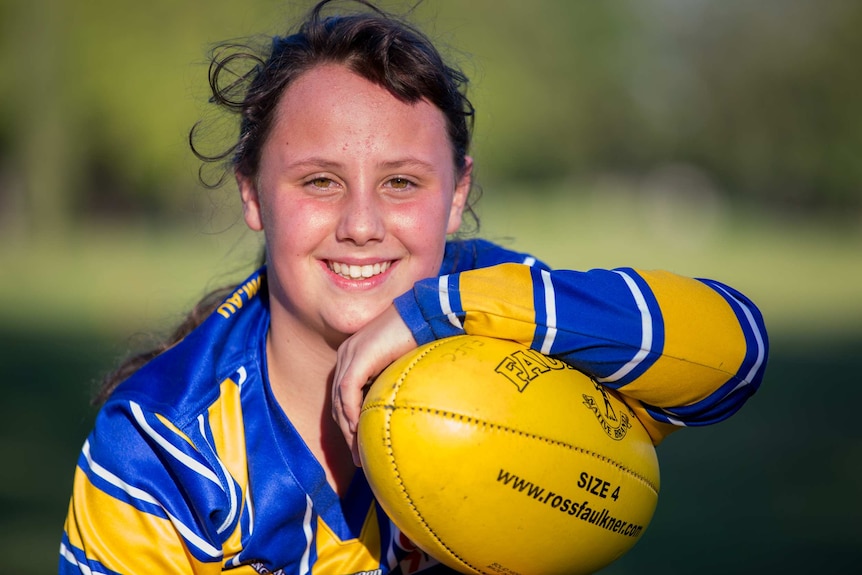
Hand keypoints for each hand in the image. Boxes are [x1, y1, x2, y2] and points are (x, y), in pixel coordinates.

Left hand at [332, 304, 416, 465]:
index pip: (343, 396)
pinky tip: (360, 432)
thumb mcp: (401, 366)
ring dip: (347, 430)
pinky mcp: (358, 357)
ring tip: (359, 453)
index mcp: (353, 356)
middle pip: (336, 402)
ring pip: (338, 400)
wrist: (424, 314)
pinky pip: (347, 393)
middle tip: (358, 458)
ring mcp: (349, 355)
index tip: (361, 447)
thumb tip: (399, 413)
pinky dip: (350, 414)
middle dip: (345, 432)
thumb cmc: (421, 337)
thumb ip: (392, 385)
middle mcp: (346, 355)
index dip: (348, 423)